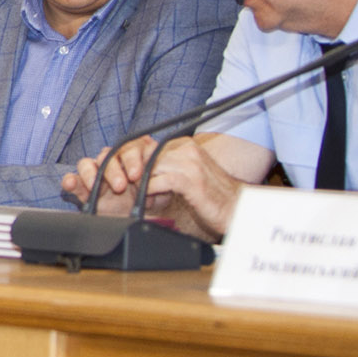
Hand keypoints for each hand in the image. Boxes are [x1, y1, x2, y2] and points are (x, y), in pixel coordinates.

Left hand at [65, 137, 239, 241]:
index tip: (119, 176)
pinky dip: (147, 193)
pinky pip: (156, 181)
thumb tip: (134, 173)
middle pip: (139, 153)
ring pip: (145, 167)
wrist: (238, 212)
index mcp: (181, 145)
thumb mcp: (183, 178)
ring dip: (137, 185)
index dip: (126, 161)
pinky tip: (149, 202)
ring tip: (141, 199)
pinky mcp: (189, 179)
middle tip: (121, 188)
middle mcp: (184, 148)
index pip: (142, 145)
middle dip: (126, 171)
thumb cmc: (210, 199)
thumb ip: (162, 170)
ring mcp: (187, 162)